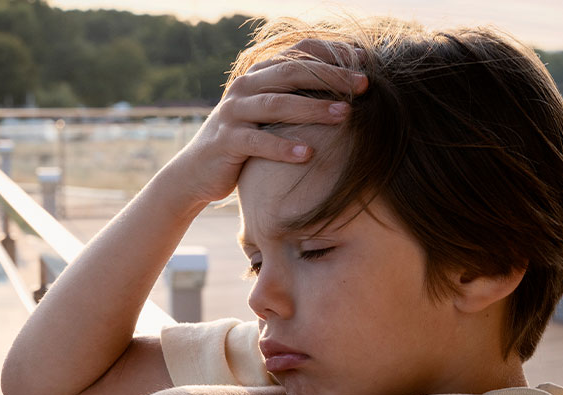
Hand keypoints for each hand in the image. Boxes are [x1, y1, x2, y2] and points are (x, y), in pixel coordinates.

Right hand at [165, 39, 367, 205]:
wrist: (197, 172)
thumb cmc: (246, 143)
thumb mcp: (270, 117)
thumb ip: (297, 100)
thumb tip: (348, 93)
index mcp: (259, 75)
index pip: (299, 53)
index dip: (333, 55)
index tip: (366, 63)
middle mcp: (245, 87)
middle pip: (292, 72)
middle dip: (332, 77)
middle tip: (365, 86)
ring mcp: (233, 112)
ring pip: (276, 104)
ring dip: (313, 109)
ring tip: (345, 115)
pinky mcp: (225, 141)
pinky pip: (257, 141)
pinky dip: (283, 147)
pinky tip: (308, 155)